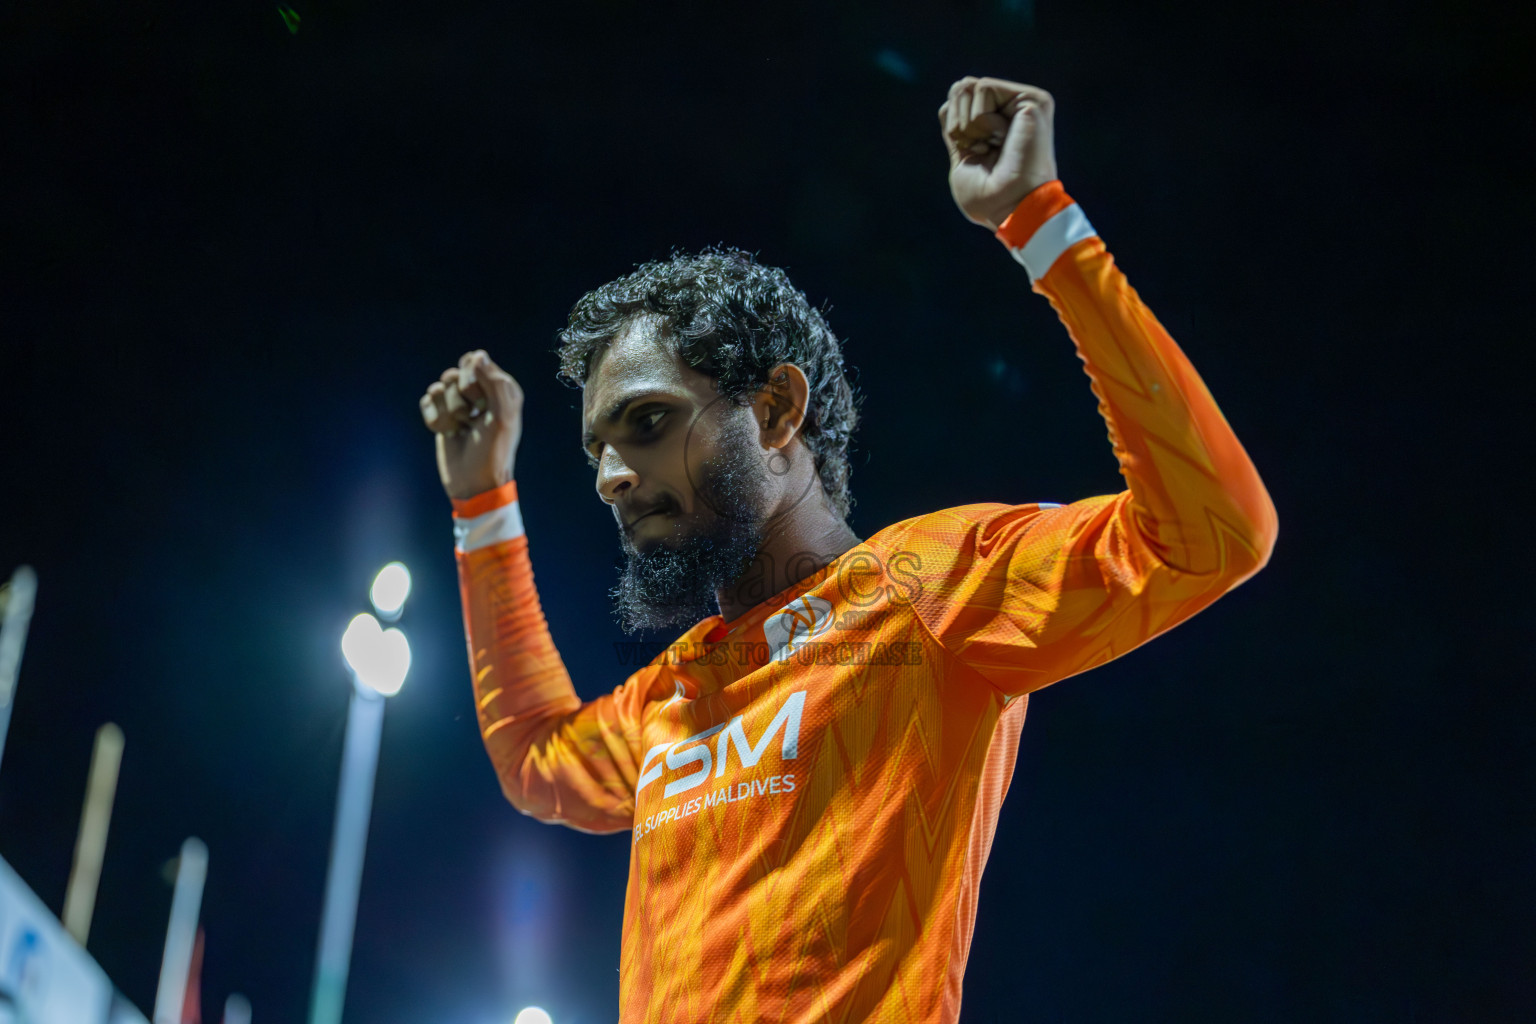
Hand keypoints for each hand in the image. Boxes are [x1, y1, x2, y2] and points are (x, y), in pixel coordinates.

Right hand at [420, 350, 523, 500]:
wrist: (474, 483)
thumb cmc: (493, 451)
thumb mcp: (502, 417)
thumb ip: (495, 382)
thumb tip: (477, 355)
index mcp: (501, 388)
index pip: (475, 361)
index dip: (471, 380)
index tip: (481, 403)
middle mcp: (481, 393)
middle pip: (454, 373)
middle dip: (458, 397)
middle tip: (472, 418)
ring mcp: (460, 404)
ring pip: (439, 387)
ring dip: (448, 412)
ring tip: (462, 429)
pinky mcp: (442, 416)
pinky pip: (427, 401)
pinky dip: (434, 419)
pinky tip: (447, 433)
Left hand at [939, 76, 1057, 230]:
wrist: (1012, 210)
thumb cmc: (988, 198)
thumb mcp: (962, 157)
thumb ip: (958, 124)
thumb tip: (958, 88)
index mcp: (997, 125)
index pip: (956, 103)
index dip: (953, 127)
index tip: (972, 154)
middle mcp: (1012, 110)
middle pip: (961, 89)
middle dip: (958, 123)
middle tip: (980, 150)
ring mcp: (1024, 103)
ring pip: (969, 87)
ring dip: (969, 125)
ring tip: (992, 147)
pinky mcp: (1033, 100)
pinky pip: (983, 88)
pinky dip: (980, 119)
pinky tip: (1000, 139)